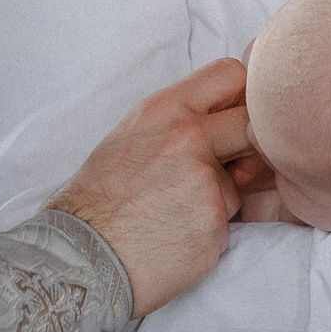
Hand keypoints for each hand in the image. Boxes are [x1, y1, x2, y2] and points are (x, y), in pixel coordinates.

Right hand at [48, 59, 252, 314]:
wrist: (79, 256)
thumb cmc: (101, 199)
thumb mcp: (133, 136)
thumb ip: (181, 121)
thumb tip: (231, 119)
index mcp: (164, 109)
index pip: (231, 75)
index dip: (240, 98)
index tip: (233, 119)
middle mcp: (187, 137)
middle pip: (251, 125)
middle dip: (244, 149)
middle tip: (219, 172)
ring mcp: (204, 180)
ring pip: (240, 182)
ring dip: (219, 200)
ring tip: (174, 215)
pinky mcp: (214, 221)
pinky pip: (230, 222)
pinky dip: (209, 232)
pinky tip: (176, 237)